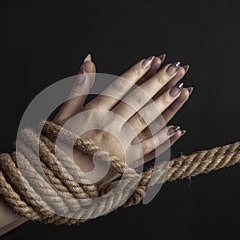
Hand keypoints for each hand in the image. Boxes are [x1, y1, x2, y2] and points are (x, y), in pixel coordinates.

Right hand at [53, 54, 192, 183]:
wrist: (61, 179)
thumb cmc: (58, 146)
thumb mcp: (63, 115)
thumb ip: (78, 88)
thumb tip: (88, 60)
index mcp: (93, 113)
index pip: (120, 87)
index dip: (137, 72)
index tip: (153, 60)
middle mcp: (109, 126)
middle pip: (138, 100)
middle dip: (158, 82)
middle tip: (175, 68)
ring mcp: (120, 146)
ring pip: (147, 121)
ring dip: (166, 105)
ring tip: (181, 90)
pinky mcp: (127, 163)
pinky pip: (149, 150)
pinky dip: (164, 140)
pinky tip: (178, 129)